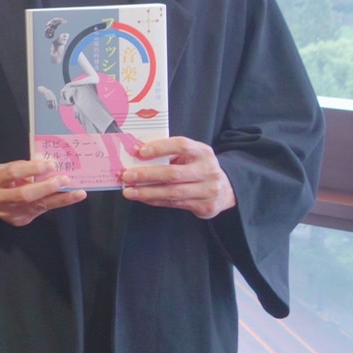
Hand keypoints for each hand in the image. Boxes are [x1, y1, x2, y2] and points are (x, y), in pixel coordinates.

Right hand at [0, 158, 85, 226]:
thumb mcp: (5, 168)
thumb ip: (24, 168)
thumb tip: (48, 166)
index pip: (13, 173)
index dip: (33, 169)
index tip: (51, 164)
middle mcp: (0, 198)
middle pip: (25, 194)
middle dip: (47, 187)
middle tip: (65, 180)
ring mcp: (10, 212)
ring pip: (37, 207)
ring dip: (60, 200)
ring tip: (78, 194)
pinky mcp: (19, 221)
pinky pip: (40, 211)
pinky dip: (54, 203)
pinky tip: (67, 198)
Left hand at [121, 137, 236, 218]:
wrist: (225, 189)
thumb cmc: (198, 167)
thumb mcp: (190, 155)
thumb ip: (170, 154)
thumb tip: (136, 154)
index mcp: (203, 152)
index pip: (181, 145)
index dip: (160, 148)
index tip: (140, 151)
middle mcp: (208, 170)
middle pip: (173, 173)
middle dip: (147, 175)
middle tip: (127, 176)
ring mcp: (209, 190)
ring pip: (172, 193)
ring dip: (147, 192)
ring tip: (129, 191)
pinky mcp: (205, 207)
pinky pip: (175, 204)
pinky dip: (155, 200)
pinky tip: (143, 197)